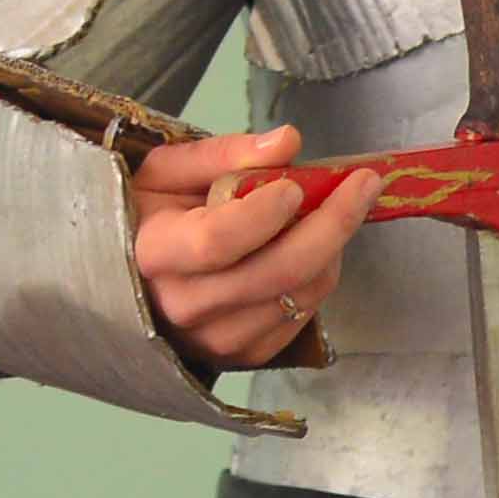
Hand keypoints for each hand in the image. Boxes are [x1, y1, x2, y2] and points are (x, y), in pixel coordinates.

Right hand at [127, 126, 382, 369]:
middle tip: (364, 183)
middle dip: (332, 223)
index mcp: (154, 253)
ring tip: (334, 209)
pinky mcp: (244, 355)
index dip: (263, 212)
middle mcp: (183, 306)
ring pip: (299, 294)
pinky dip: (321, 276)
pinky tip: (313, 246)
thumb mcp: (168, 170)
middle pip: (275, 271)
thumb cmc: (149, 216)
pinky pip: (302, 316)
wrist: (134, 279)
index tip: (295, 184)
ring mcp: (216, 339)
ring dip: (332, 247)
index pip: (216, 240)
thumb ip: (225, 153)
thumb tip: (287, 142)